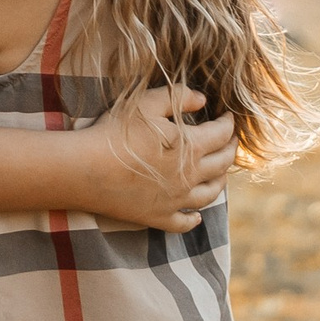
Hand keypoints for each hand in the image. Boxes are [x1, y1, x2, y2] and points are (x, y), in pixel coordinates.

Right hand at [81, 85, 234, 232]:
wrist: (87, 170)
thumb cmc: (115, 133)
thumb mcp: (146, 104)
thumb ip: (178, 97)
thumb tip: (202, 100)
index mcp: (191, 147)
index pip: (221, 134)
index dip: (229, 123)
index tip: (230, 116)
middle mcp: (191, 176)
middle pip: (222, 164)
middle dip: (230, 149)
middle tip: (232, 141)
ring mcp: (176, 200)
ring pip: (210, 194)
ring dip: (220, 182)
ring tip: (221, 173)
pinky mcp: (159, 217)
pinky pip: (184, 222)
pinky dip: (194, 220)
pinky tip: (196, 216)